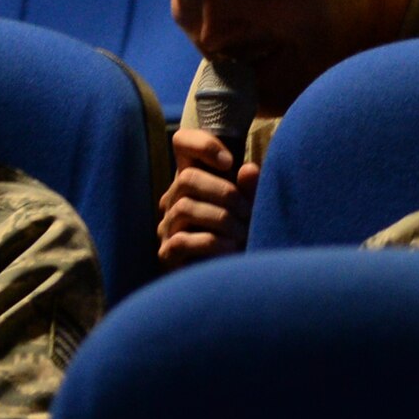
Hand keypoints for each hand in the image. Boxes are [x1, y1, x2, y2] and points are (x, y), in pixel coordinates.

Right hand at [158, 127, 259, 267]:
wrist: (234, 276)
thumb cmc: (244, 233)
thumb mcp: (251, 207)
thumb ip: (250, 188)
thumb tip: (249, 169)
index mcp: (194, 178)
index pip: (183, 142)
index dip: (203, 144)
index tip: (230, 162)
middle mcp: (174, 198)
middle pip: (187, 178)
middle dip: (224, 192)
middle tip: (248, 211)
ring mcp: (167, 226)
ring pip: (185, 207)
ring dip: (221, 218)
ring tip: (243, 232)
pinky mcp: (167, 253)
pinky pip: (181, 241)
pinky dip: (211, 242)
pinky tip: (231, 248)